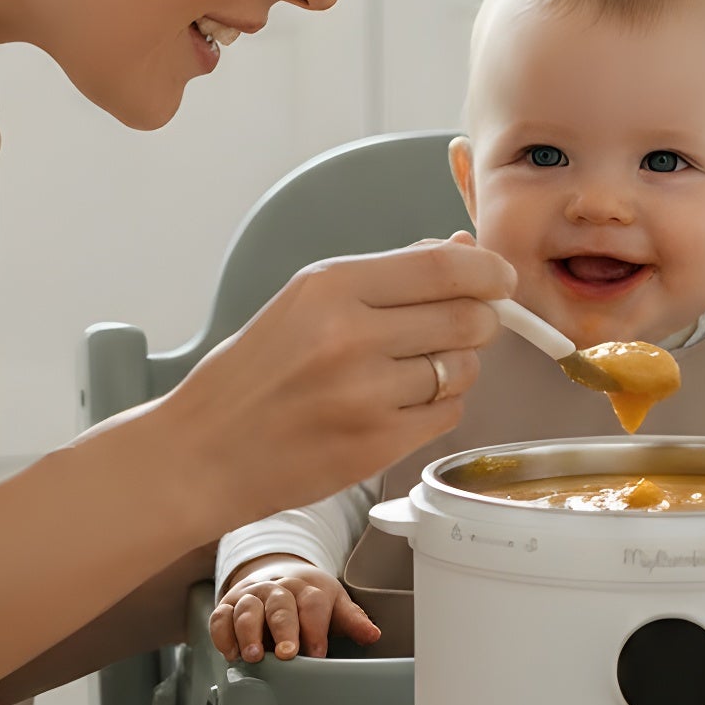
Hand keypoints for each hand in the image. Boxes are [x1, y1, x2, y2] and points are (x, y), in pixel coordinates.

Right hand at [156, 238, 514, 540]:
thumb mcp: (306, 301)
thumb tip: (464, 252)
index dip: (489, 272)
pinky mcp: (377, 446)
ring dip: (457, 367)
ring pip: (463, 369)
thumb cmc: (254, 373)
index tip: (500, 277)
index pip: (444, 268)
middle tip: (465, 325)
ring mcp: (366, 396)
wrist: (204, 452)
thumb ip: (387, 276)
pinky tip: (401, 403)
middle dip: (481, 320)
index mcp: (330, 287)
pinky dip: (438, 406)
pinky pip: (447, 414)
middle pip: (467, 318)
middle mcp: (351, 337)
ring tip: (414, 370)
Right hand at [209, 558, 378, 663]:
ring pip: (248, 609)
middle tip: (287, 654)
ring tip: (253, 656)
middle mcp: (278, 589)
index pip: (313, 603)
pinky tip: (230, 653)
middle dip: (283, 629)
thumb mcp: (334, 606)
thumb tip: (372, 634)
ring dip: (248, 632)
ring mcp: (251, 596)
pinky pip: (221, 617)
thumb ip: (352, 621)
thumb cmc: (309, 599)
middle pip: (280, 605)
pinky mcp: (228, 606)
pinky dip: (222, 634)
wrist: (276, 575)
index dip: (315, 628)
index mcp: (308, 588)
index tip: (318, 652)